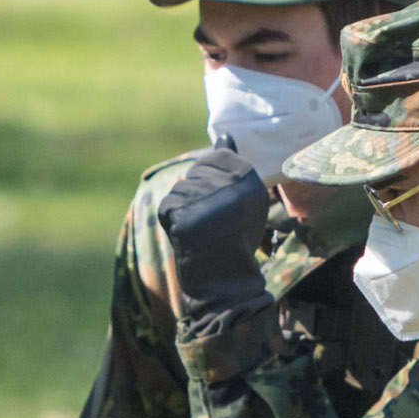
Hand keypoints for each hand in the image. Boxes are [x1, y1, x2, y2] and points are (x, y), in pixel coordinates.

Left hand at [157, 149, 272, 326]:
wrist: (227, 284)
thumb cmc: (234, 242)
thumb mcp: (242, 199)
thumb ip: (231, 164)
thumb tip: (223, 133)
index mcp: (251, 179)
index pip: (216, 157)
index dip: (212, 182)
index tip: (225, 207)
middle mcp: (233, 186)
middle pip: (196, 173)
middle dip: (196, 197)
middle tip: (212, 224)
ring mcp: (209, 201)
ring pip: (180, 189)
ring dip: (183, 210)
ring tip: (202, 232)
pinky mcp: (186, 216)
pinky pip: (167, 209)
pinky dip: (171, 224)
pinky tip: (187, 238)